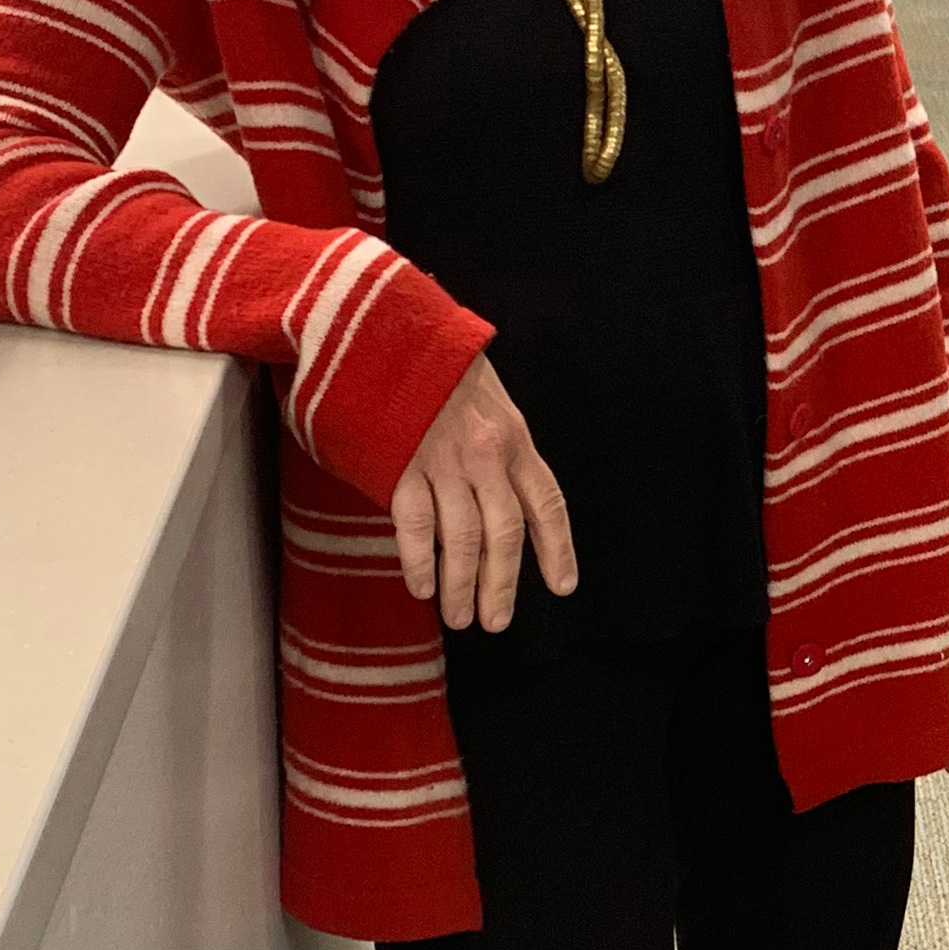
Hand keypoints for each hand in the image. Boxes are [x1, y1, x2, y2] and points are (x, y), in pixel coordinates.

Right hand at [390, 354, 577, 631]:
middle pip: (505, 533)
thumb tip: (502, 496)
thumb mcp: (487, 397)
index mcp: (513, 437)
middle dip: (502, 584)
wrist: (386, 327)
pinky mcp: (401, 463)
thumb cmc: (434, 365)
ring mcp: (443, 459)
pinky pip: (416, 525)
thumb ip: (498, 445)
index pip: (547, 503)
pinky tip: (422, 586)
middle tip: (495, 621)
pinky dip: (421, 562)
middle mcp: (486, 453)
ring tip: (458, 617)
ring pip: (463, 539)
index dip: (557, 548)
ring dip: (462, 585)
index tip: (562, 586)